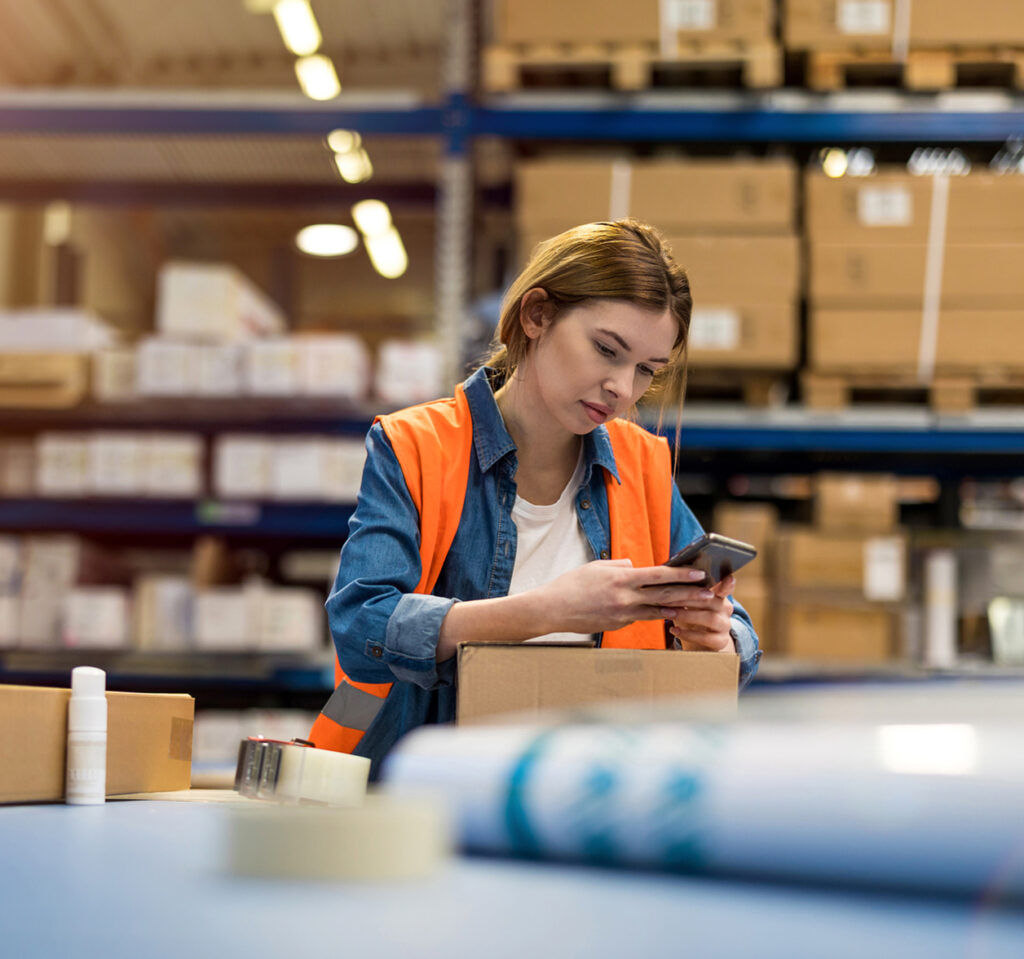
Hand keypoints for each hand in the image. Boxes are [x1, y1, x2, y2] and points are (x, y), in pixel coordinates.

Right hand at [534, 559, 712, 635]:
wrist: (553, 610)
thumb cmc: (572, 585)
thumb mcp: (596, 567)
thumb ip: (620, 566)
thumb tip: (635, 566)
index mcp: (621, 579)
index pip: (658, 575)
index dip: (681, 573)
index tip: (698, 572)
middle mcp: (625, 598)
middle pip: (664, 595)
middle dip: (689, 593)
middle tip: (708, 593)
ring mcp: (623, 614)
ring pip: (657, 611)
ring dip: (679, 608)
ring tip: (696, 606)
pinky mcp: (618, 626)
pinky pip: (641, 618)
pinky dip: (656, 615)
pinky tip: (670, 614)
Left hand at [664, 574, 736, 653]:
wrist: (701, 643)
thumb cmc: (692, 616)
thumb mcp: (689, 603)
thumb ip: (686, 591)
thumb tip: (669, 578)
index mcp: (719, 596)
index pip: (725, 588)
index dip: (727, 584)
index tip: (728, 578)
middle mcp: (725, 609)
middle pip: (710, 600)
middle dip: (687, 598)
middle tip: (666, 598)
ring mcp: (725, 625)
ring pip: (710, 618)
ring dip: (686, 615)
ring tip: (668, 613)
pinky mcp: (721, 641)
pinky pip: (706, 638)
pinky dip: (688, 634)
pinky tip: (674, 631)